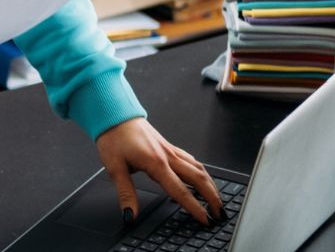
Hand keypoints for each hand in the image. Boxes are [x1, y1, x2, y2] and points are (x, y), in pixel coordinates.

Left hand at [96, 118, 225, 225]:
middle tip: (219, 213)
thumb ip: (126, 194)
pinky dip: (200, 172)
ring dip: (210, 185)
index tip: (205, 220)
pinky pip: (191, 160)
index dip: (195, 208)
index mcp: (156, 163)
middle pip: (199, 179)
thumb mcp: (115, 169)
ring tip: (216, 199)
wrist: (115, 114)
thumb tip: (129, 215)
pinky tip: (201, 177)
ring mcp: (170, 150)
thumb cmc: (114, 137)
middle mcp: (168, 156)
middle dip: (212, 197)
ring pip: (198, 168)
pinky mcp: (168, 146)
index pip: (180, 191)